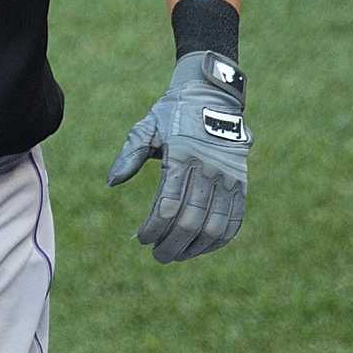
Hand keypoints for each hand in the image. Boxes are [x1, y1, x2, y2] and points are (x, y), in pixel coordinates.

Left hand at [106, 51, 250, 262]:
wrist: (212, 97)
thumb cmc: (171, 114)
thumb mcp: (145, 127)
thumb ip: (129, 155)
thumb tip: (111, 183)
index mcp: (182, 156)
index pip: (167, 205)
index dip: (154, 227)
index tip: (141, 238)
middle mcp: (208, 170)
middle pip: (190, 220)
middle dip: (172, 244)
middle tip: (157, 256)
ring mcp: (228, 178)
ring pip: (215, 225)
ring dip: (196, 247)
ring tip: (177, 255)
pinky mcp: (241, 183)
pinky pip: (235, 219)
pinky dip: (221, 238)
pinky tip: (203, 247)